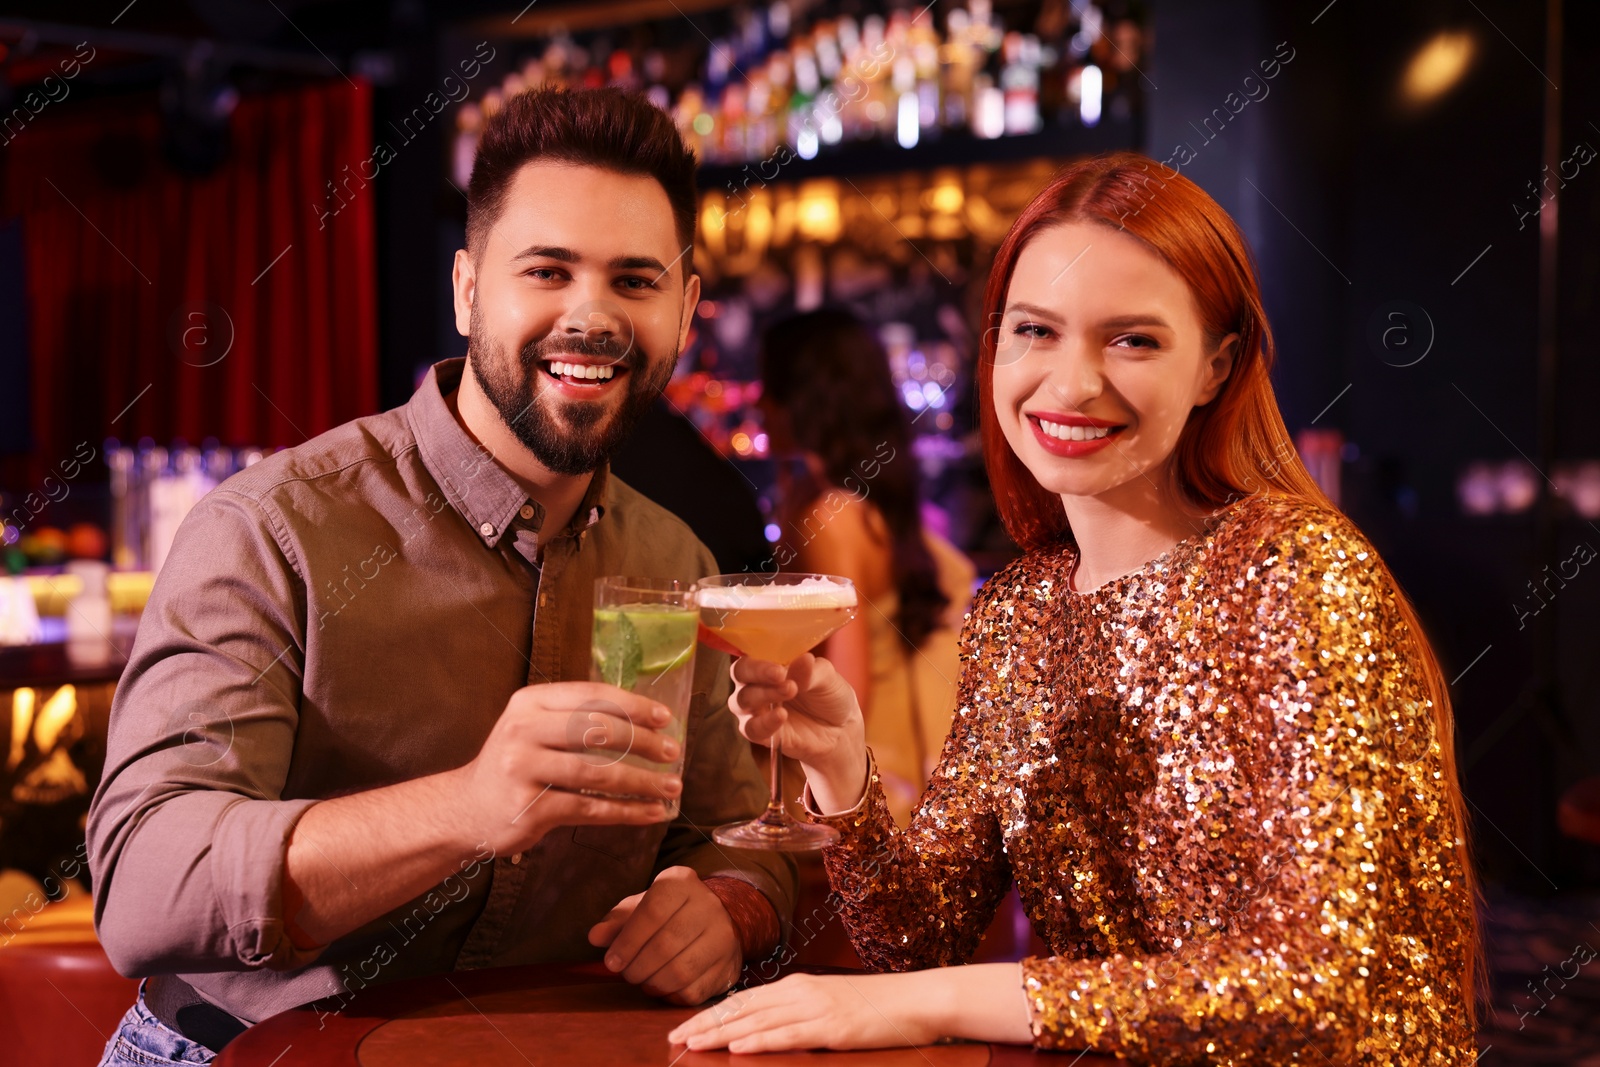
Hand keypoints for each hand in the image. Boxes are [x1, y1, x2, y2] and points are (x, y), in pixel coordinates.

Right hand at [449, 681, 680, 855]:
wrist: (464, 810)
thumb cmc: (515, 766)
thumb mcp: (533, 728)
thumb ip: (575, 719)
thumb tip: (643, 721)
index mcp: (529, 703)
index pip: (591, 696)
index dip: (633, 706)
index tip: (665, 718)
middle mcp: (523, 731)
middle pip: (597, 731)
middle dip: (643, 742)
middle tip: (673, 753)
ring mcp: (523, 770)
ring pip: (597, 774)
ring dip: (642, 782)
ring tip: (671, 788)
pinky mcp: (528, 809)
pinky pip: (589, 808)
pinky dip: (626, 812)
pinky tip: (650, 813)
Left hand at [586, 866, 741, 1004]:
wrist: (716, 921)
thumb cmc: (668, 914)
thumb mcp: (641, 907)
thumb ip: (617, 921)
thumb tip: (595, 937)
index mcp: (681, 883)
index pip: (652, 912)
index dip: (627, 941)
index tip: (611, 962)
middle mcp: (708, 906)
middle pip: (665, 945)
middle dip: (637, 967)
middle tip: (626, 974)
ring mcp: (723, 937)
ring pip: (681, 971)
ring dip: (653, 983)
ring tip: (643, 980)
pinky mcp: (729, 966)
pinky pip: (694, 990)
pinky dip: (671, 995)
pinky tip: (663, 987)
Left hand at [667, 971, 941, 1052]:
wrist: (916, 1000)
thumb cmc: (875, 1007)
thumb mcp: (829, 1004)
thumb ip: (797, 1012)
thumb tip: (766, 1025)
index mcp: (796, 986)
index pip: (743, 1001)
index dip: (710, 1014)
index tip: (683, 1027)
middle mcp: (799, 993)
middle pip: (741, 1010)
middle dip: (705, 1024)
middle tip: (673, 1037)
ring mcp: (815, 1009)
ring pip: (757, 1022)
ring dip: (721, 1034)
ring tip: (692, 1044)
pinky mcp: (832, 1028)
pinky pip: (788, 1035)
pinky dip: (760, 1040)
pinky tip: (738, 1046)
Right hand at [729, 652, 867, 810]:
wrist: (841, 729)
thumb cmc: (829, 695)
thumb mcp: (827, 677)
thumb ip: (811, 671)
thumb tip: (803, 658)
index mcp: (768, 663)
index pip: (751, 655)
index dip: (759, 661)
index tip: (779, 668)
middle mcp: (755, 684)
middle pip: (740, 674)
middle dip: (759, 673)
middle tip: (783, 677)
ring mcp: (755, 710)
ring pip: (742, 701)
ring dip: (764, 695)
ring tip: (790, 691)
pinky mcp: (761, 734)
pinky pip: (751, 729)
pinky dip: (764, 722)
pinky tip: (781, 716)